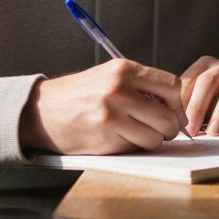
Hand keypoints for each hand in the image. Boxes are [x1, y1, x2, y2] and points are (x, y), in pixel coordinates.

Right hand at [19, 59, 188, 154]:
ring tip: (136, 134)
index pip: (173, 86)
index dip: (177, 103)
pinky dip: (132, 147)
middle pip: (169, 116)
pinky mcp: (104, 139)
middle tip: (160, 130)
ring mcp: (112, 116)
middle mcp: (120, 90)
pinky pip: (136, 148)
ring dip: (151, 140)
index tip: (172, 112)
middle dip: (170, 128)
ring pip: (156, 138)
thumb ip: (141, 85)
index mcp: (124, 69)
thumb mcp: (110, 76)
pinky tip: (117, 138)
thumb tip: (176, 108)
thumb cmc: (80, 94)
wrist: (41, 111)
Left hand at [180, 57, 218, 136]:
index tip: (175, 123)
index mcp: (208, 65)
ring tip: (215, 132)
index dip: (181, 101)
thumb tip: (173, 126)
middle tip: (192, 129)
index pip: (191, 79)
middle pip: (210, 80)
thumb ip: (192, 106)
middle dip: (198, 105)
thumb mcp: (209, 98)